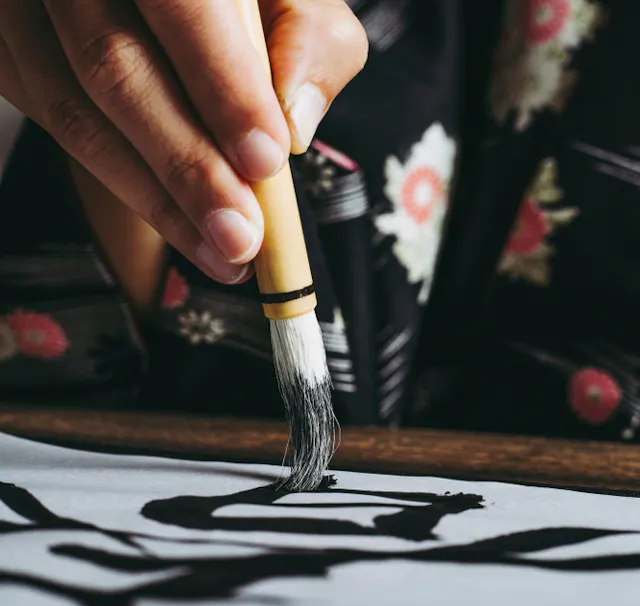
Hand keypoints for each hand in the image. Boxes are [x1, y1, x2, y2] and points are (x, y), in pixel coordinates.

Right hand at [0, 0, 366, 283]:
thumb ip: (312, 45)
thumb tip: (295, 125)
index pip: (185, 6)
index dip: (224, 88)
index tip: (266, 162)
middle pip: (113, 64)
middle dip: (184, 166)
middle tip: (239, 236)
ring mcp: (27, 3)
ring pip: (71, 104)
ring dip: (149, 193)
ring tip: (217, 250)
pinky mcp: (8, 42)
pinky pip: (47, 114)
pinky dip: (112, 175)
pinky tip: (170, 216)